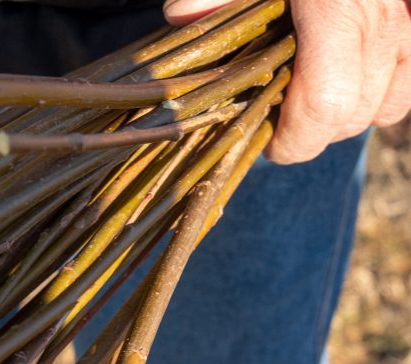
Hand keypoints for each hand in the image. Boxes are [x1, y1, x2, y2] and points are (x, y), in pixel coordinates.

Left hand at [163, 0, 410, 163]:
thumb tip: (181, 16)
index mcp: (334, 4)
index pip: (327, 104)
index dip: (296, 138)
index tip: (270, 144)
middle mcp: (383, 12)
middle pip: (355, 113)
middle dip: (313, 133)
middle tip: (278, 125)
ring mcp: (409, 16)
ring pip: (390, 103)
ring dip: (347, 117)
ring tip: (309, 104)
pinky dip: (382, 93)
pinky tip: (347, 82)